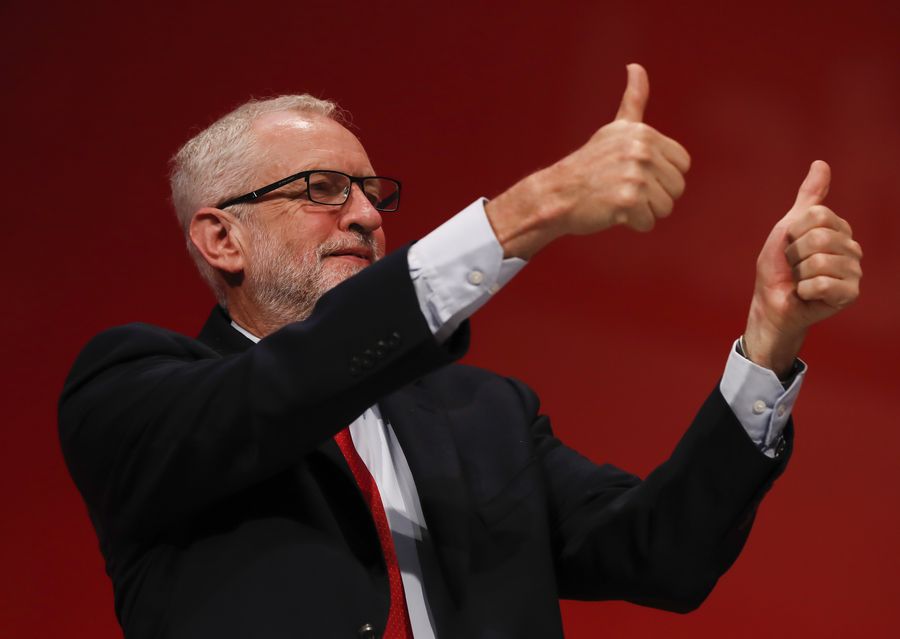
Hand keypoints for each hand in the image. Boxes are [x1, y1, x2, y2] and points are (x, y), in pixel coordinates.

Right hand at [486, 63, 690, 257]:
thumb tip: (636, 66)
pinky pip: (648, 222)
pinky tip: (612, 212)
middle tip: (624, 189)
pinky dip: (632, 224)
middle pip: (677, 188)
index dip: (662, 176)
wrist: (557, 194)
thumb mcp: (615, 129)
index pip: (683, 165)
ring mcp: (634, 176)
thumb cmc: (588, 166)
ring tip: (618, 199)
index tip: (636, 174)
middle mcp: (641, 151)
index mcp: (644, 133)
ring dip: (644, 211)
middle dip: (654, 196)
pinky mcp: (627, 201)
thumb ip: (633, 100)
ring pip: (665, 207)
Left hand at [744, 161, 862, 375]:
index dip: (793, 232)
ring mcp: (854, 271)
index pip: (817, 215)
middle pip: (818, 237)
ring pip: (819, 261)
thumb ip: (808, 198)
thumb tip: (821, 164)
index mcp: (838, 229)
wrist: (771, 303)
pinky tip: (806, 294)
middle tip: (793, 267)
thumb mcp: (788, 227)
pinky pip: (822, 283)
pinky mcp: (850, 294)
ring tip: (800, 280)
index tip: (789, 245)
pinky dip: (804, 290)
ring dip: (798, 273)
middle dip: (794, 254)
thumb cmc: (778, 267)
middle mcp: (851, 248)